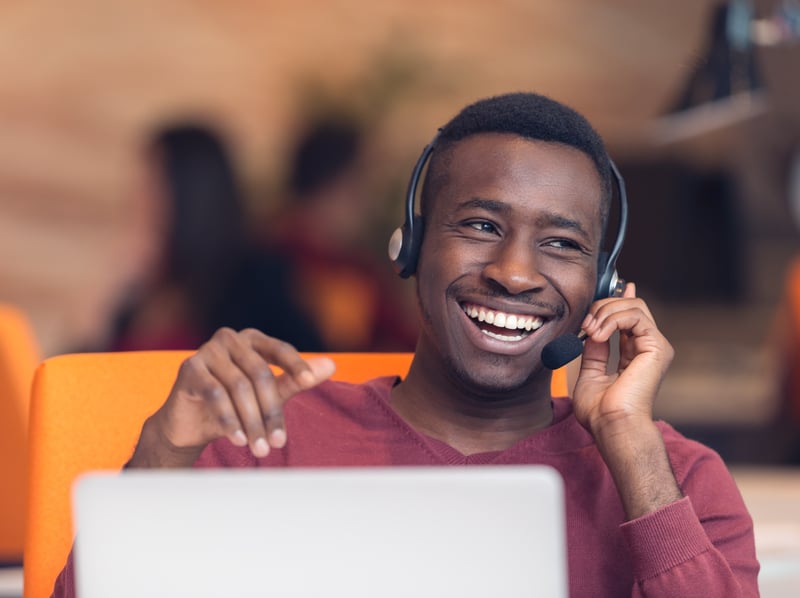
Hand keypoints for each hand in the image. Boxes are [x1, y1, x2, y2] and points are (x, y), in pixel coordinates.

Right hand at [140, 328, 335, 462]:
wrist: (190, 425)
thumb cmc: (235, 406)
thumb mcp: (269, 395)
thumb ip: (296, 380)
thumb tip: (331, 365)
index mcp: (253, 340)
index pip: (280, 349)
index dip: (296, 365)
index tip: (310, 381)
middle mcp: (230, 339)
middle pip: (260, 374)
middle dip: (271, 411)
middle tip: (279, 443)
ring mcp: (208, 350)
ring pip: (239, 387)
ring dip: (252, 422)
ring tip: (261, 449)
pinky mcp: (190, 367)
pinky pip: (215, 393)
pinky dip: (229, 419)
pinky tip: (238, 439)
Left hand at [571, 283, 680, 518]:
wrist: (612, 424)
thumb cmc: (600, 411)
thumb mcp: (590, 373)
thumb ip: (593, 351)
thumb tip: (592, 330)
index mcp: (634, 354)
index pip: (631, 316)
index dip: (620, 299)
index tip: (612, 287)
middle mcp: (648, 348)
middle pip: (631, 306)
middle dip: (603, 306)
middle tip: (585, 325)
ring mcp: (655, 346)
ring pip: (633, 306)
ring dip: (605, 312)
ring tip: (589, 331)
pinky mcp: (657, 347)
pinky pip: (635, 316)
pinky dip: (612, 320)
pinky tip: (598, 335)